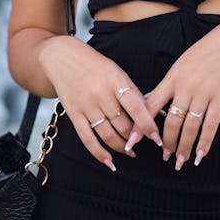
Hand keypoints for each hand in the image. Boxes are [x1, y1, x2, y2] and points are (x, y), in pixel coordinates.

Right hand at [37, 35, 162, 169]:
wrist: (63, 58)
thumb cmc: (96, 66)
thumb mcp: (117, 72)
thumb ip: (132, 92)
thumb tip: (150, 113)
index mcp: (115, 81)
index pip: (135, 107)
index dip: (147, 124)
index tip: (157, 138)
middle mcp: (100, 94)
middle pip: (122, 124)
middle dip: (134, 137)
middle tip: (142, 141)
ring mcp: (86, 105)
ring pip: (107, 134)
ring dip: (121, 146)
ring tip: (130, 151)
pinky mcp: (74, 114)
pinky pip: (87, 139)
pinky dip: (99, 153)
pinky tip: (110, 161)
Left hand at [142, 12, 219, 170]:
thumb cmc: (206, 51)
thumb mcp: (181, 64)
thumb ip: (166, 84)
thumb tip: (148, 101)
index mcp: (173, 78)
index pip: (151, 106)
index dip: (140, 126)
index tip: (131, 142)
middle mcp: (186, 87)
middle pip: (171, 122)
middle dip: (166, 142)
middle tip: (164, 156)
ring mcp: (204, 94)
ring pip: (190, 127)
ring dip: (184, 146)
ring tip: (181, 160)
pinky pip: (211, 125)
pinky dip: (205, 142)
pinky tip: (201, 155)